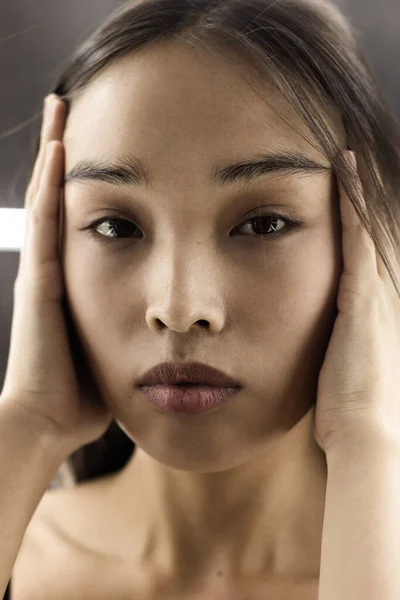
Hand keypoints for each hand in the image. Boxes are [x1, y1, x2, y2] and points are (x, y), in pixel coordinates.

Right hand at [0, 94, 112, 454]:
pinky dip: (51, 183)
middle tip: (90, 100)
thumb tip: (183, 313)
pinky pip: (46, 221)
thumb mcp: (122, 341)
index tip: (120, 138)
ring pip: (52, 194)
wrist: (52, 417)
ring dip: (58, 148)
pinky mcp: (41, 277)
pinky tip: (63, 146)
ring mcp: (47, 267)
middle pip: (67, 191)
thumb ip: (142, 318)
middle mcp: (60, 262)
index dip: (100, 174)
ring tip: (68, 103)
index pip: (89, 211)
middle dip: (76, 147)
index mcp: (82, 274)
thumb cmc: (90, 387)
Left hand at [313, 150, 399, 454]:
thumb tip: (320, 347)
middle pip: (373, 234)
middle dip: (365, 197)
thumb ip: (331, 347)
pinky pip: (357, 238)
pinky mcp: (362, 296)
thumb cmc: (345, 408)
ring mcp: (375, 293)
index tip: (348, 198)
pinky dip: (352, 205)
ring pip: (368, 229)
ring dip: (360, 191)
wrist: (362, 430)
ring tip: (349, 154)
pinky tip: (343, 170)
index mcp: (370, 312)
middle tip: (354, 159)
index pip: (364, 256)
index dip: (357, 225)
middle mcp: (380, 295)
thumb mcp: (339, 370)